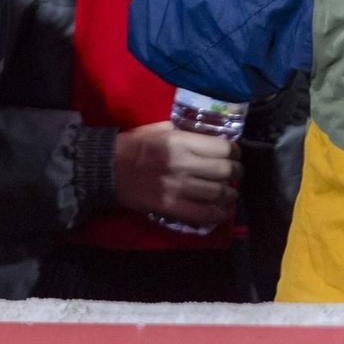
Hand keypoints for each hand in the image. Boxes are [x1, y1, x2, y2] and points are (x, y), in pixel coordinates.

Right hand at [112, 121, 239, 227]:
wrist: (107, 168)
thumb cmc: (133, 145)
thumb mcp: (159, 129)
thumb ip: (186, 133)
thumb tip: (210, 139)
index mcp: (180, 141)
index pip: (222, 148)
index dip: (234, 151)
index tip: (233, 154)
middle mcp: (182, 164)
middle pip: (225, 171)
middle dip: (236, 172)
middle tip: (235, 173)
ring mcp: (178, 188)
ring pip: (219, 193)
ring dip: (230, 193)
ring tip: (230, 192)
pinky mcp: (171, 207)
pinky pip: (204, 214)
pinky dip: (220, 214)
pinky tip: (223, 210)